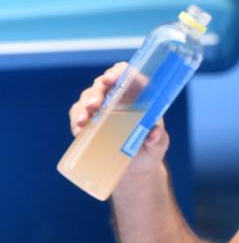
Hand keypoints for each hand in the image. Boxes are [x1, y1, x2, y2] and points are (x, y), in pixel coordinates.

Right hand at [68, 62, 169, 178]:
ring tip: (83, 121)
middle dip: (97, 93)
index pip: (127, 75)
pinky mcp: (89, 122)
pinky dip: (76, 121)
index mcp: (137, 96)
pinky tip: (78, 130)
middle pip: (103, 85)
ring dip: (83, 108)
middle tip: (94, 105)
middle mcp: (117, 98)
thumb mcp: (158, 146)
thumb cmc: (150, 151)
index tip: (110, 80)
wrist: (136, 169)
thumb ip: (158, 139)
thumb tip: (153, 133)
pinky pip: (78, 115)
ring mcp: (101, 108)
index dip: (118, 73)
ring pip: (87, 98)